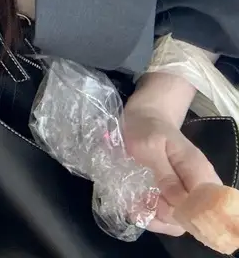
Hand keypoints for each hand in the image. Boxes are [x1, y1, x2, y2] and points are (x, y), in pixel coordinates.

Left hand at [124, 96, 220, 234]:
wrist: (144, 118)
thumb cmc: (146, 129)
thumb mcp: (150, 147)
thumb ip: (165, 174)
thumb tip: (179, 203)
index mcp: (199, 172)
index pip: (205, 207)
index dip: (183, 214)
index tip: (156, 206)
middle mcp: (198, 187)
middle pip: (192, 220)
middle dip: (164, 218)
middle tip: (139, 203)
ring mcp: (186, 193)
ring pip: (179, 222)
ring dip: (155, 219)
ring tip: (134, 205)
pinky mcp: (175, 196)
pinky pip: (168, 216)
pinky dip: (151, 216)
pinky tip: (135, 206)